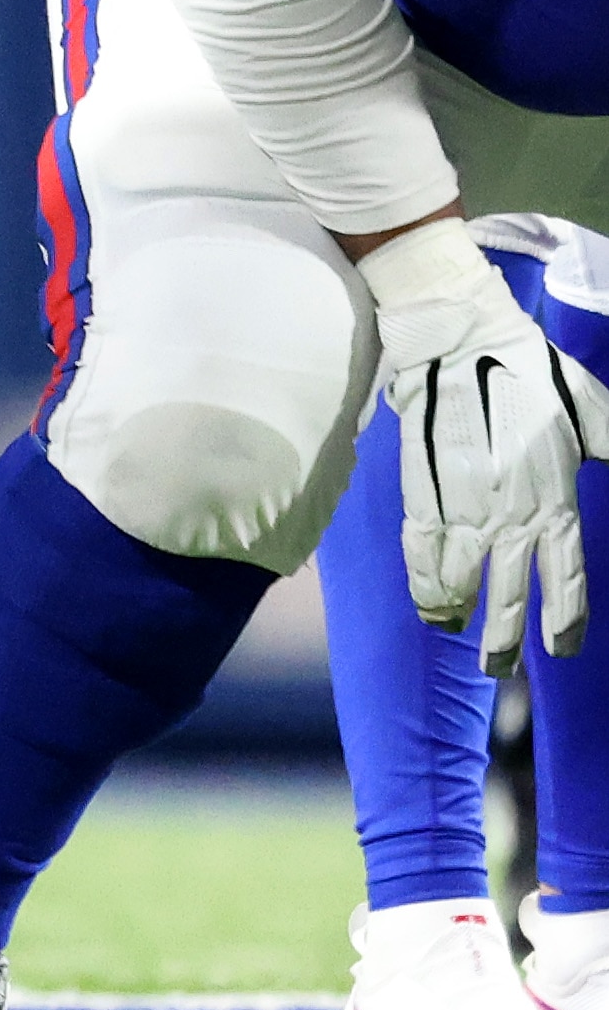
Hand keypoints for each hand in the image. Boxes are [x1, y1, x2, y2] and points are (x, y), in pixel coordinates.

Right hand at [366, 225, 590, 673]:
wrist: (458, 339)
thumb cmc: (532, 372)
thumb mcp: (593, 414)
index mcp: (554, 497)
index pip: (563, 577)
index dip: (563, 620)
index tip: (561, 648)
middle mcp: (508, 512)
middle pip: (506, 594)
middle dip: (503, 639)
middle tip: (499, 669)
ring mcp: (459, 504)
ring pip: (457, 580)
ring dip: (456, 615)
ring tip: (458, 636)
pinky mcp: (420, 488)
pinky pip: (418, 548)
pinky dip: (420, 580)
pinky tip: (426, 601)